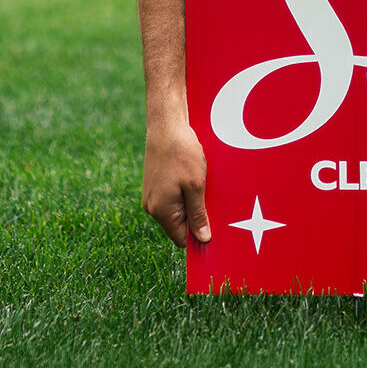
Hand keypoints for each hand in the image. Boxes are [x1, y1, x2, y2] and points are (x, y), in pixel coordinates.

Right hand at [142, 119, 210, 247]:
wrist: (166, 127)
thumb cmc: (181, 155)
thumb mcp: (196, 187)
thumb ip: (198, 215)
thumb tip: (202, 239)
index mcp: (161, 211)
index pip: (181, 238)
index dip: (198, 236)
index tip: (215, 229)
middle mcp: (152, 207)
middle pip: (179, 226)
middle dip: (196, 218)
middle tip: (212, 203)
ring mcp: (151, 196)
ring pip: (177, 212)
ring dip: (192, 204)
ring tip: (202, 187)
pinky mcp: (154, 186)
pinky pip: (173, 199)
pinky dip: (185, 194)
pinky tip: (193, 180)